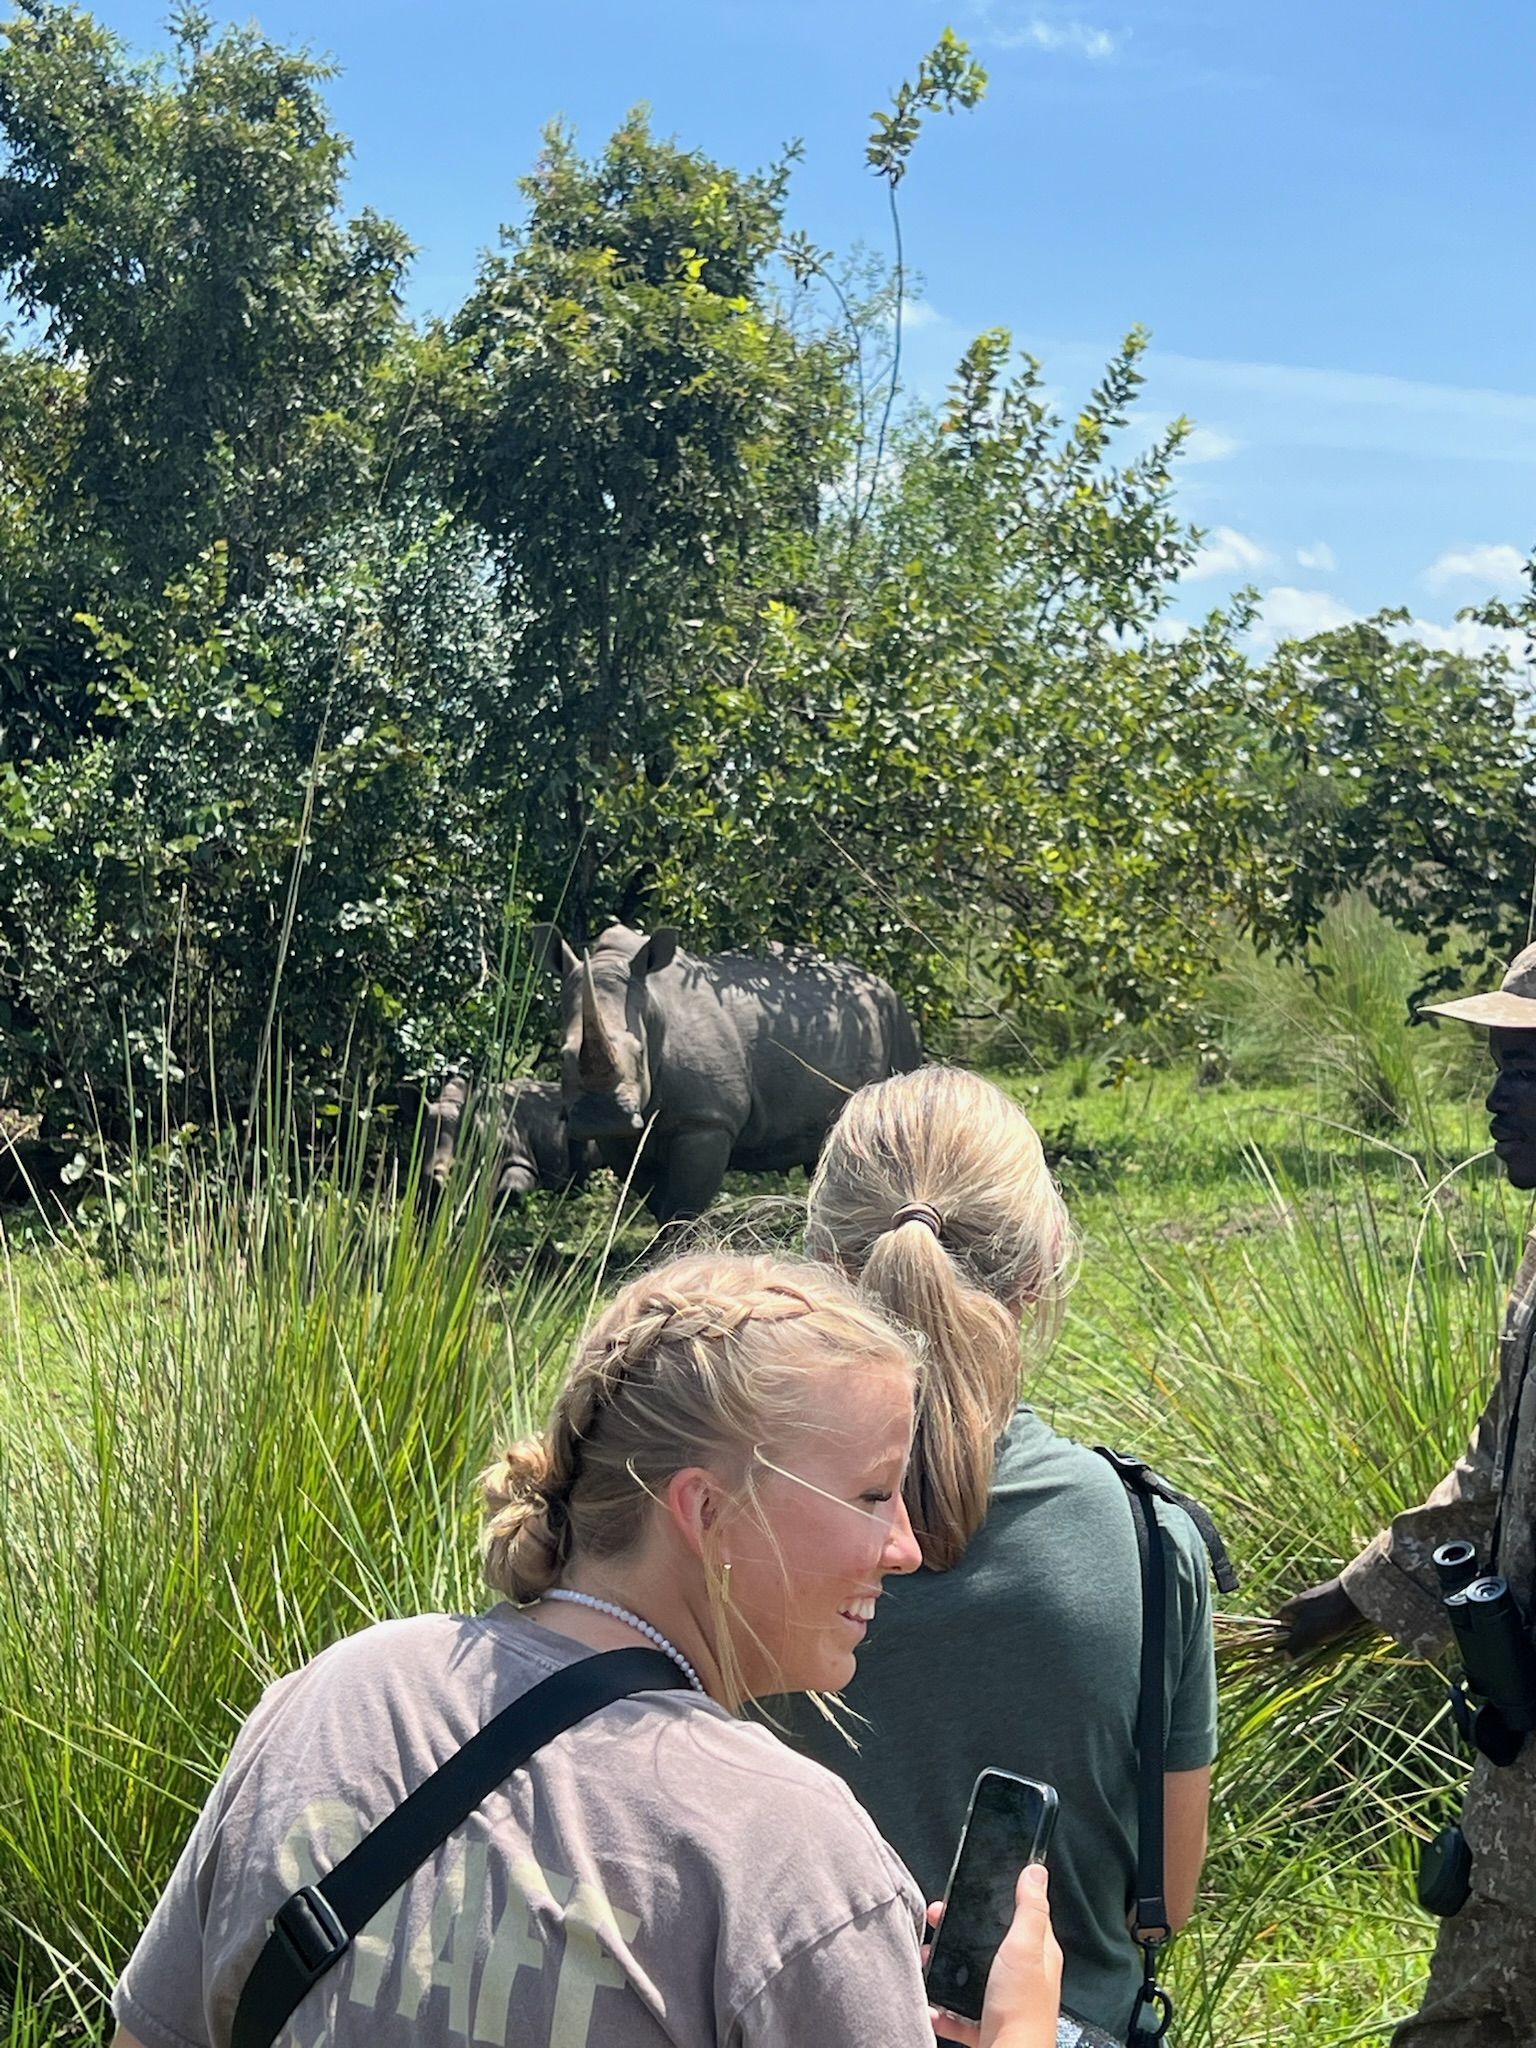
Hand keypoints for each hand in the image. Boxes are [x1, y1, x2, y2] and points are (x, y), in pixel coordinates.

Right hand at [925, 1866, 1061, 2047]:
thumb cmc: (1020, 2008)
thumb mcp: (1025, 1948)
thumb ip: (1029, 1909)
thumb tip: (1036, 1871)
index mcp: (1037, 1954)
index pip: (1021, 1914)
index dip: (995, 1898)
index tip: (969, 1889)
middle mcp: (1021, 1976)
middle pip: (987, 1942)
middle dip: (959, 1931)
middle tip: (938, 1920)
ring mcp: (1002, 2001)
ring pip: (969, 1974)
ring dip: (946, 1966)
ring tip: (928, 1958)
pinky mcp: (985, 2025)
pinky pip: (958, 2011)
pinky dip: (942, 2007)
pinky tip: (932, 2002)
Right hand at [1274, 1575, 1367, 1656]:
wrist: (1354, 1596)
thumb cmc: (1326, 1616)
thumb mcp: (1307, 1634)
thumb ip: (1294, 1646)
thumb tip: (1285, 1658)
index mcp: (1288, 1608)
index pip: (1274, 1626)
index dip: (1275, 1641)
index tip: (1282, 1656)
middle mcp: (1298, 1604)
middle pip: (1291, 1627)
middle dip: (1297, 1643)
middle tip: (1304, 1656)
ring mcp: (1313, 1603)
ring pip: (1307, 1626)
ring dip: (1312, 1639)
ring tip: (1320, 1649)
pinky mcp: (1327, 1604)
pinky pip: (1321, 1622)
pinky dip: (1324, 1632)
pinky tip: (1332, 1639)